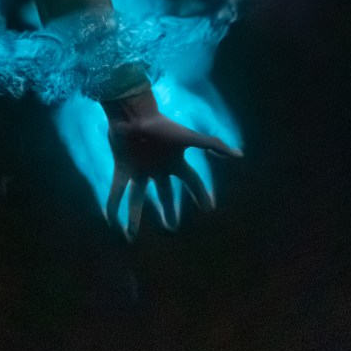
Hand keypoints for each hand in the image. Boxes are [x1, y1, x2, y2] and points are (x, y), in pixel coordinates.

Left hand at [103, 89, 241, 238]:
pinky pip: (117, 192)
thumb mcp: (190, 138)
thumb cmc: (162, 126)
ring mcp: (139, 170)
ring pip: (137, 198)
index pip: (191, 182)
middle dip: (169, 209)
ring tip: (131, 236)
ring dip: (134, 217)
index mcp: (174, 162)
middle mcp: (157, 168)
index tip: (209, 209)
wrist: (134, 114)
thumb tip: (239, 155)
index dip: (201, 194)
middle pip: (165, 193)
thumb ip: (214, 145)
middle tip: (172, 226)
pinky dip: (113, 206)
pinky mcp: (122, 169)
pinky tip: (111, 221)